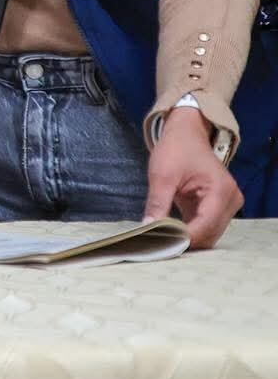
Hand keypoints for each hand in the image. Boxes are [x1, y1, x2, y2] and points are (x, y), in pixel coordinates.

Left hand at [144, 106, 242, 248]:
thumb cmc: (176, 149)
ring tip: (160, 238)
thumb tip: (148, 228)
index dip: (183, 237)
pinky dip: (188, 230)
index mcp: (221, 191)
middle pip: (209, 234)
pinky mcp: (218, 207)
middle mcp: (230, 201)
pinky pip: (205, 226)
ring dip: (186, 237)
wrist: (187, 134)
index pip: (205, 225)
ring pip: (208, 234)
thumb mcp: (162, 175)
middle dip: (184, 240)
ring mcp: (227, 205)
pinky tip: (169, 232)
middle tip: (156, 243)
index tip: (159, 243)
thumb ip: (157, 203)